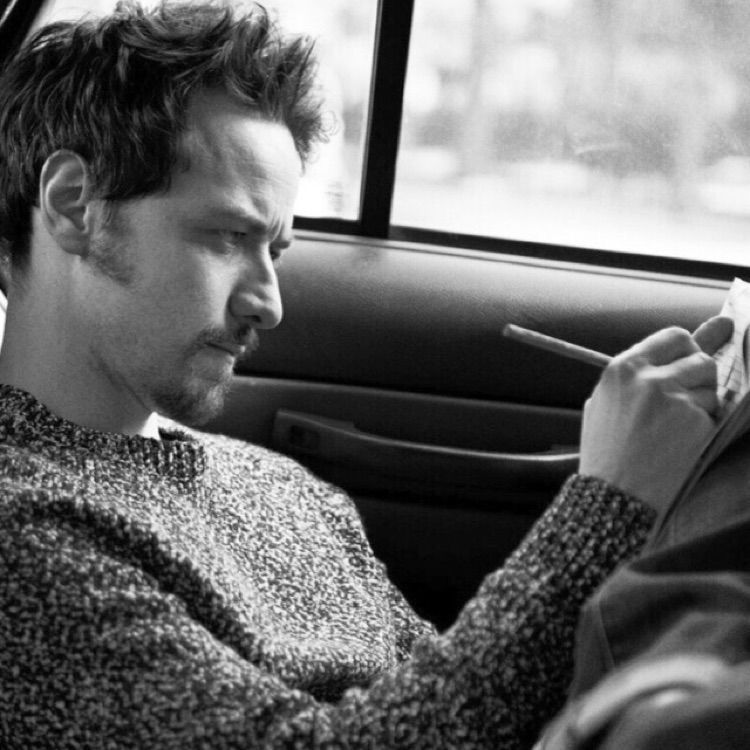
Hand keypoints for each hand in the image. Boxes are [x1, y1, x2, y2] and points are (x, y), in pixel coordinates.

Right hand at [579, 315, 732, 514]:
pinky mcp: (694, 421)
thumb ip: (650, 369)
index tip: (683, 366)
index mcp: (621, 368)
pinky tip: (679, 443)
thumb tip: (718, 326)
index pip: (673, 336)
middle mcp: (646, 377)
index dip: (685, 351)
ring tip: (673, 427)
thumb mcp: (611, 401)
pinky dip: (703, 426)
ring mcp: (672, 398)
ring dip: (701, 402)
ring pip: (710, 383)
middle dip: (698, 374)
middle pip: (698, 356)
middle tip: (682, 399)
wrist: (611, 495)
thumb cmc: (609, 449)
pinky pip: (714, 412)